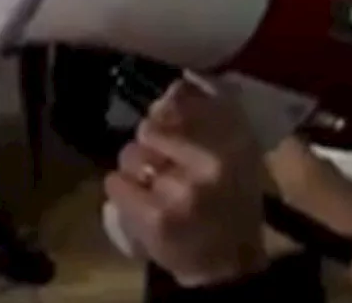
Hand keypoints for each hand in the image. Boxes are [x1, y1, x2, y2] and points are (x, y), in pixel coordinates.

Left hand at [105, 79, 268, 287]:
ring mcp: (183, 189)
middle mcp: (213, 161)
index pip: (186, 99)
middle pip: (151, 126)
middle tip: (161, 167)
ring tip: (153, 189)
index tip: (169, 120)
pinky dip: (121, 192)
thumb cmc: (228, 205)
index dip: (169, 109)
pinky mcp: (157, 216)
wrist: (227, 267)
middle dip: (149, 144)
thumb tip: (175, 84)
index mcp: (236, 140)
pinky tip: (139, 204)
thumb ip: (207, 115)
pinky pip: (115, 183)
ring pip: (130, 153)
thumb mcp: (233, 154)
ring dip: (134, 170)